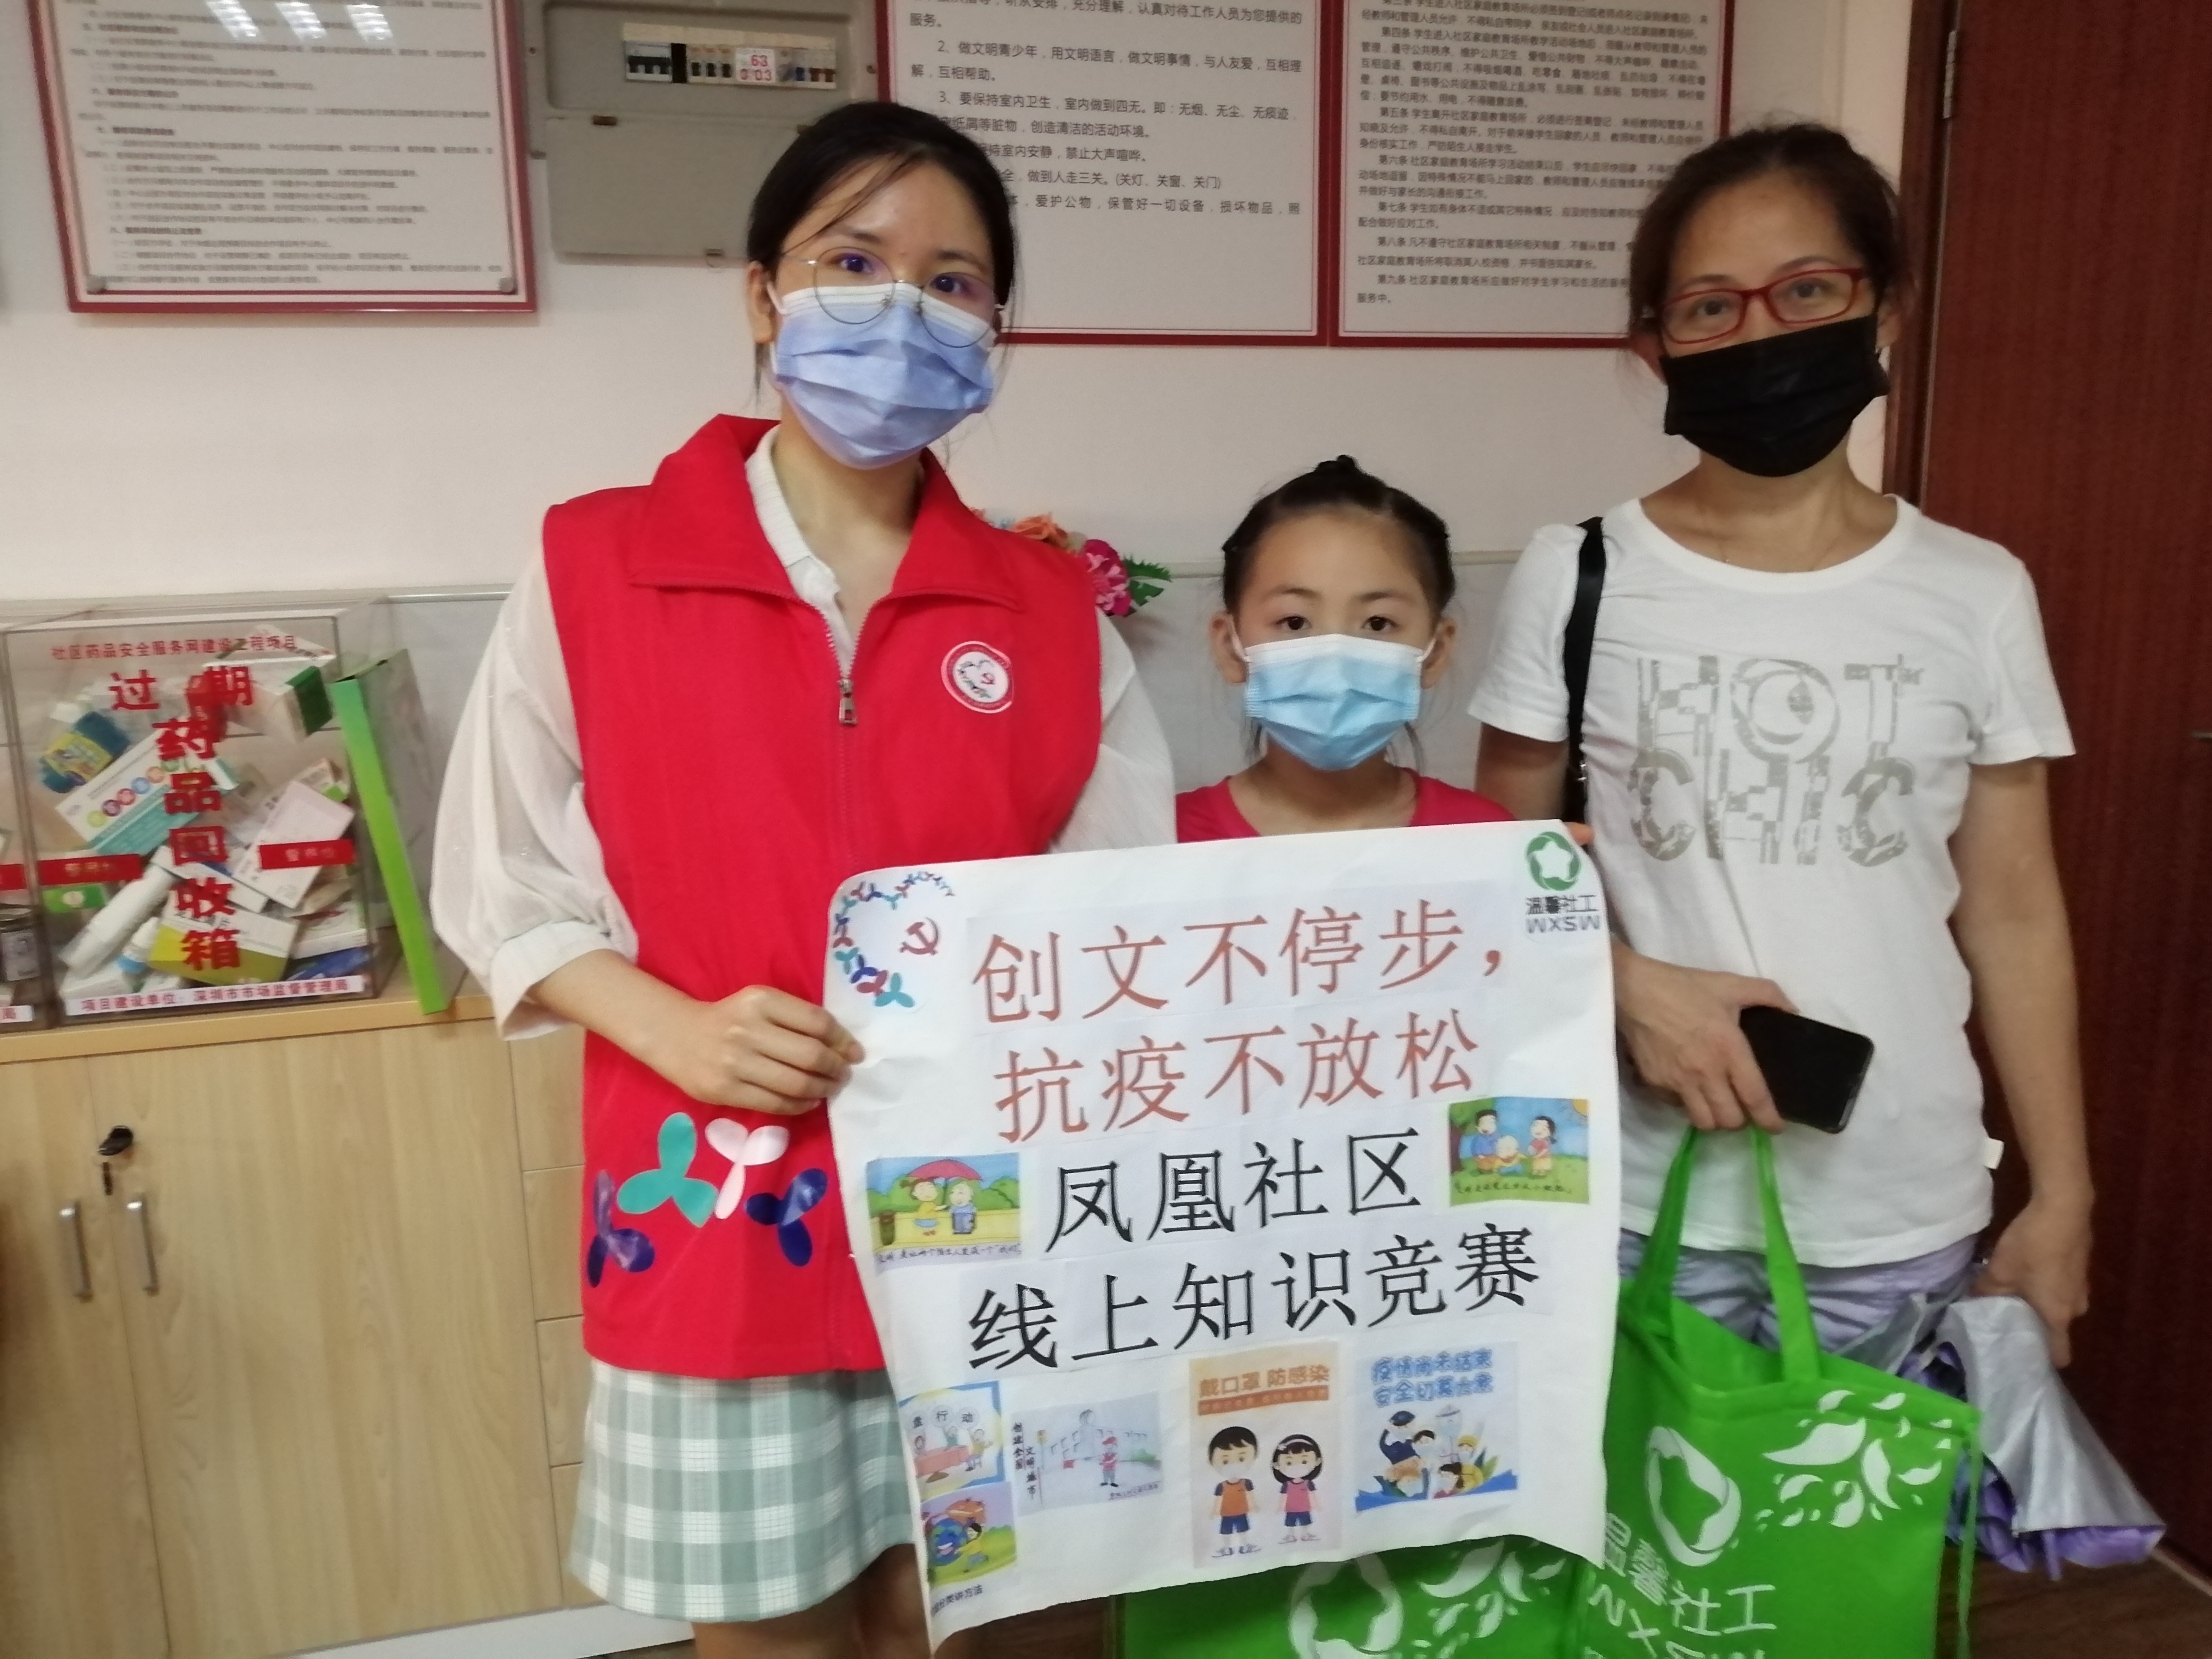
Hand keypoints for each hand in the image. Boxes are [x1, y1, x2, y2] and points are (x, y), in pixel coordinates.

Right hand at [645, 985, 862, 1114]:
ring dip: (822, 1089)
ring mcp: (735, 1062)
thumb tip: (843, 1047)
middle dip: (836, 1068)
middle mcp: (748, 1029)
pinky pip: (775, 1103)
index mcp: (761, 1000)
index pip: (816, 1022)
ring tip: (830, 1089)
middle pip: (810, 1055)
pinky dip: (799, 1105)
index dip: (843, 1040)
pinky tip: (808, 1101)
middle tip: (844, 1074)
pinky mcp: (725, 1090)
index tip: (855, 1053)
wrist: (676, 1036)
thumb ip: (796, 1018)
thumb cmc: (729, 1018)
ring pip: (795, 1083)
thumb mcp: (761, 1004)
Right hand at [1614, 946, 1794, 1132]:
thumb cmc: (1684, 987)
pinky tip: (1688, 1088)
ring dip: (1714, 1119)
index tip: (1775, 1127)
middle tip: (1741, 1107)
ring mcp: (1677, 1081)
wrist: (1632, 989)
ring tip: (1716, 1105)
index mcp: (1728, 1049)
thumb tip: (1792, 1012)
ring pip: (1703, 1122)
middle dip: (1740, 1120)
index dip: (1770, 1120)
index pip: (1754, 1097)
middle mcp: (1705, 1073)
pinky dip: (1687, 1104)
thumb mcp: (1730, 983)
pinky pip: (1677, 1107)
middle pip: (1729, 1120)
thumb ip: (1768, 994)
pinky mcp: (1655, 1083)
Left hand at [1973, 1195, 2091, 1366]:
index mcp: (2059, 1316)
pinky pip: (2062, 1288)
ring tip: (2012, 1296)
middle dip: (2033, 1326)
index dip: (2040, 1359)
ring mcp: (2081, 1286)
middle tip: (2005, 1321)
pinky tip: (2028, 1273)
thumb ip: (1984, 1291)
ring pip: (2058, 1306)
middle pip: (2055, 1329)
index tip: (2018, 1356)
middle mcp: (2076, 1307)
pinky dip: (2047, 1286)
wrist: (2063, 1207)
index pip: (2059, 1354)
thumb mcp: (1999, 1270)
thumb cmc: (2032, 1246)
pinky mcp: (2080, 1267)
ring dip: (2039, 1303)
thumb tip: (1972, 1302)